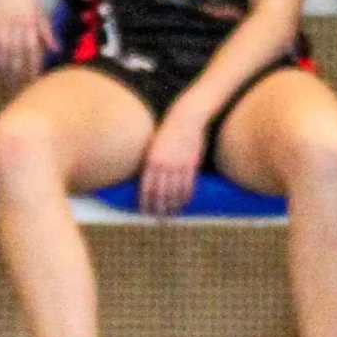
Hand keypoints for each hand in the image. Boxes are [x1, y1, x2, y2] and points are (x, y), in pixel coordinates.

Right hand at [0, 0, 55, 88]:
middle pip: (16, 56)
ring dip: (5, 73)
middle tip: (23, 92)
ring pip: (2, 55)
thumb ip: (47, 32)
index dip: (34, 68)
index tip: (38, 83)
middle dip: (19, 76)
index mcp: (30, 23)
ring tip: (10, 87)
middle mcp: (15, 26)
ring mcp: (1, 27)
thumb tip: (56, 50)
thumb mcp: (41, 13)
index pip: (33, 51)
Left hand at [138, 100, 208, 214]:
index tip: (145, 212)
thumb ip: (151, 163)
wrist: (185, 117)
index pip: (146, 188)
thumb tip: (148, 178)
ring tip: (172, 215)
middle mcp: (163, 165)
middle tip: (159, 219)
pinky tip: (185, 203)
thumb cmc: (168, 130)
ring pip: (175, 192)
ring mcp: (178, 165)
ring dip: (173, 206)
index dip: (145, 202)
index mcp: (150, 161)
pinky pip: (188, 185)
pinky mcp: (191, 164)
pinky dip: (186, 197)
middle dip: (159, 208)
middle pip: (160, 193)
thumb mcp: (154, 146)